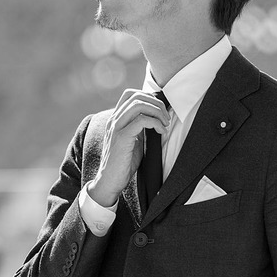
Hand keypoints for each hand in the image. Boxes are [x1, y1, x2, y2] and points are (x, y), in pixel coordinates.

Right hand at [87, 90, 169, 206]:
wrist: (110, 181)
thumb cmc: (124, 163)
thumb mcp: (133, 140)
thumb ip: (140, 128)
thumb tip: (156, 118)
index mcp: (116, 119)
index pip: (130, 94)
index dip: (148, 97)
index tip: (160, 111)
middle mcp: (114, 120)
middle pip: (136, 96)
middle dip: (156, 103)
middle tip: (167, 118)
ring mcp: (116, 127)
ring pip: (139, 105)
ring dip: (157, 112)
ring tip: (165, 124)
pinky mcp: (122, 137)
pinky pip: (142, 120)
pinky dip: (156, 123)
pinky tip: (161, 132)